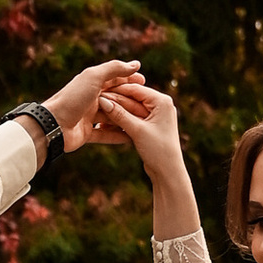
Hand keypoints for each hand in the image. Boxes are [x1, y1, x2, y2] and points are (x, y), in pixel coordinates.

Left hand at [36, 60, 156, 156]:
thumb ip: (114, 69)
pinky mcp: (86, 133)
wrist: (53, 125)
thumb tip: (136, 64)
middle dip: (131, 100)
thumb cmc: (72, 98)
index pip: (114, 78)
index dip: (129, 78)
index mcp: (90, 83)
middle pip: (114, 98)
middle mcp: (89, 99)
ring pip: (112, 117)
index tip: (144, 81)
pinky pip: (106, 135)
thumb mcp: (93, 77)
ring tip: (144, 121)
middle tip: (148, 104)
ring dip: (126, 118)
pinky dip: (118, 136)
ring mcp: (88, 117)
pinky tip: (132, 138)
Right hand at [91, 77, 200, 239]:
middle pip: (132, 98)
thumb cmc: (158, 150)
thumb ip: (120, 114)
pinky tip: (104, 122)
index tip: (98, 91)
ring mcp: (154, 115)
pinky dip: (120, 120)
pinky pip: (132, 118)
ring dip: (115, 111)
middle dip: (114, 100)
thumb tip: (102, 100)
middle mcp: (160, 105)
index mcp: (162, 101)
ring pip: (130, 109)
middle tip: (94, 100)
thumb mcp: (137, 131)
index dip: (116, 90)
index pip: (135, 89)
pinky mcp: (149, 125)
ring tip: (96, 111)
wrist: (168, 172)